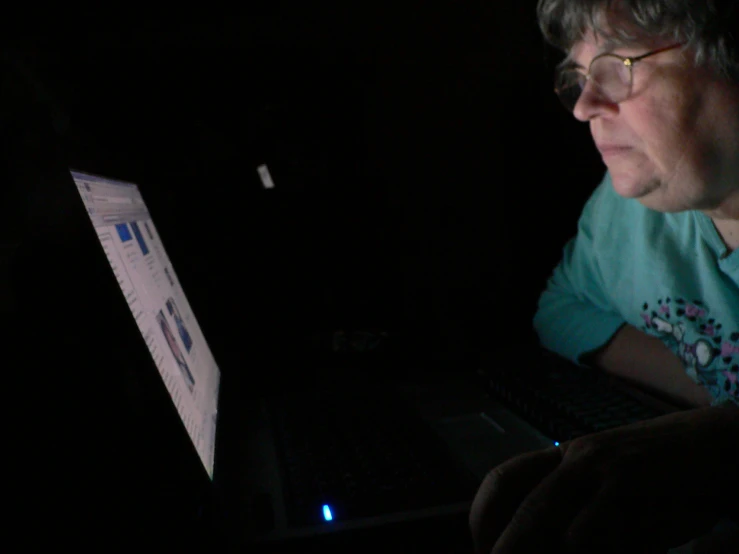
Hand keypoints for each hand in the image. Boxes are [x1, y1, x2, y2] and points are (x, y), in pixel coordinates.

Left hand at [469, 405, 737, 552]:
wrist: (718, 448)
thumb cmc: (663, 479)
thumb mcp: (610, 490)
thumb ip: (578, 514)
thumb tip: (547, 543)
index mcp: (565, 456)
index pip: (504, 478)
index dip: (483, 515)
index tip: (481, 548)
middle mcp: (575, 456)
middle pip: (521, 503)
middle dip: (505, 545)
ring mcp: (602, 467)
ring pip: (549, 518)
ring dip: (538, 549)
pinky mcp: (630, 481)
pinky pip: (589, 530)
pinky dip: (583, 549)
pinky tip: (609, 551)